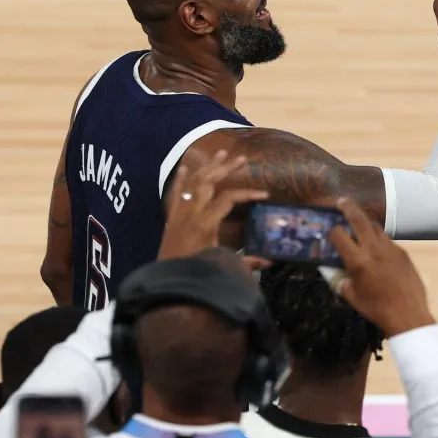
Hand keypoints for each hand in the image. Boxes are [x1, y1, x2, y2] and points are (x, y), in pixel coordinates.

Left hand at [159, 150, 269, 269]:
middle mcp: (191, 213)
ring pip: (192, 183)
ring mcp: (179, 214)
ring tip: (220, 152)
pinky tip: (185, 166)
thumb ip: (247, 262)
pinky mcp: (171, 219)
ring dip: (207, 167)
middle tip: (242, 158)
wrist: (166, 285)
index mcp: (205, 223)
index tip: (264, 195)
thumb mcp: (222, 266)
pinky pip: (175, 193)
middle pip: (208, 182)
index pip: (228, 199)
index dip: (247, 194)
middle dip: (226, 168)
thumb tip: (271, 261)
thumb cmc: (195, 275)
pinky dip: (181, 179)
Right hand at [327, 196, 434, 335]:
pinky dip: (378, 239)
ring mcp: (391, 248)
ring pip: (375, 227)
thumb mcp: (352, 296)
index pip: (340, 235)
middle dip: (349, 207)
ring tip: (358, 223)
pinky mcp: (403, 252)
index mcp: (358, 261)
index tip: (329, 231)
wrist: (408, 313)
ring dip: (365, 223)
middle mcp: (374, 249)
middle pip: (359, 220)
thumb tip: (329, 269)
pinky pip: (387, 239)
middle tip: (341, 201)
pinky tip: (376, 247)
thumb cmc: (376, 308)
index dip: (332, 231)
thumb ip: (339, 280)